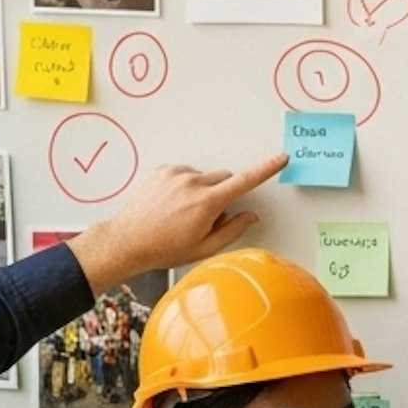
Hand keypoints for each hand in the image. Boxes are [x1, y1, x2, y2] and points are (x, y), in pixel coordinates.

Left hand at [68, 156, 283, 292]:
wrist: (127, 240)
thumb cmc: (165, 248)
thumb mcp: (204, 248)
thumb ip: (232, 230)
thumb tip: (249, 215)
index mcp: (207, 203)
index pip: (245, 181)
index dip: (266, 169)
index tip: (280, 159)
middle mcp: (193, 183)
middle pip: (224, 178)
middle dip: (223, 193)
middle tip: (207, 217)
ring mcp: (176, 174)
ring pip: (205, 176)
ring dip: (203, 190)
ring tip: (183, 212)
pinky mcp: (162, 170)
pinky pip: (186, 173)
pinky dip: (185, 185)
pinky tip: (172, 204)